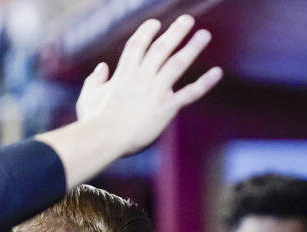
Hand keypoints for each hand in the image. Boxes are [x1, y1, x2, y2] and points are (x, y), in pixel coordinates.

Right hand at [75, 15, 221, 157]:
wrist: (105, 137)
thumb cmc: (94, 121)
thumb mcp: (89, 96)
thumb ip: (95, 80)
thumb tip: (103, 67)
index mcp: (123, 72)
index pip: (137, 45)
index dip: (147, 32)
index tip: (156, 23)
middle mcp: (142, 77)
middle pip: (161, 48)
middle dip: (175, 32)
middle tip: (188, 19)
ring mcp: (156, 90)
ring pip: (177, 63)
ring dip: (192, 47)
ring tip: (204, 34)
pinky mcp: (167, 107)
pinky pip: (190, 93)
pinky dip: (205, 83)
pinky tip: (218, 72)